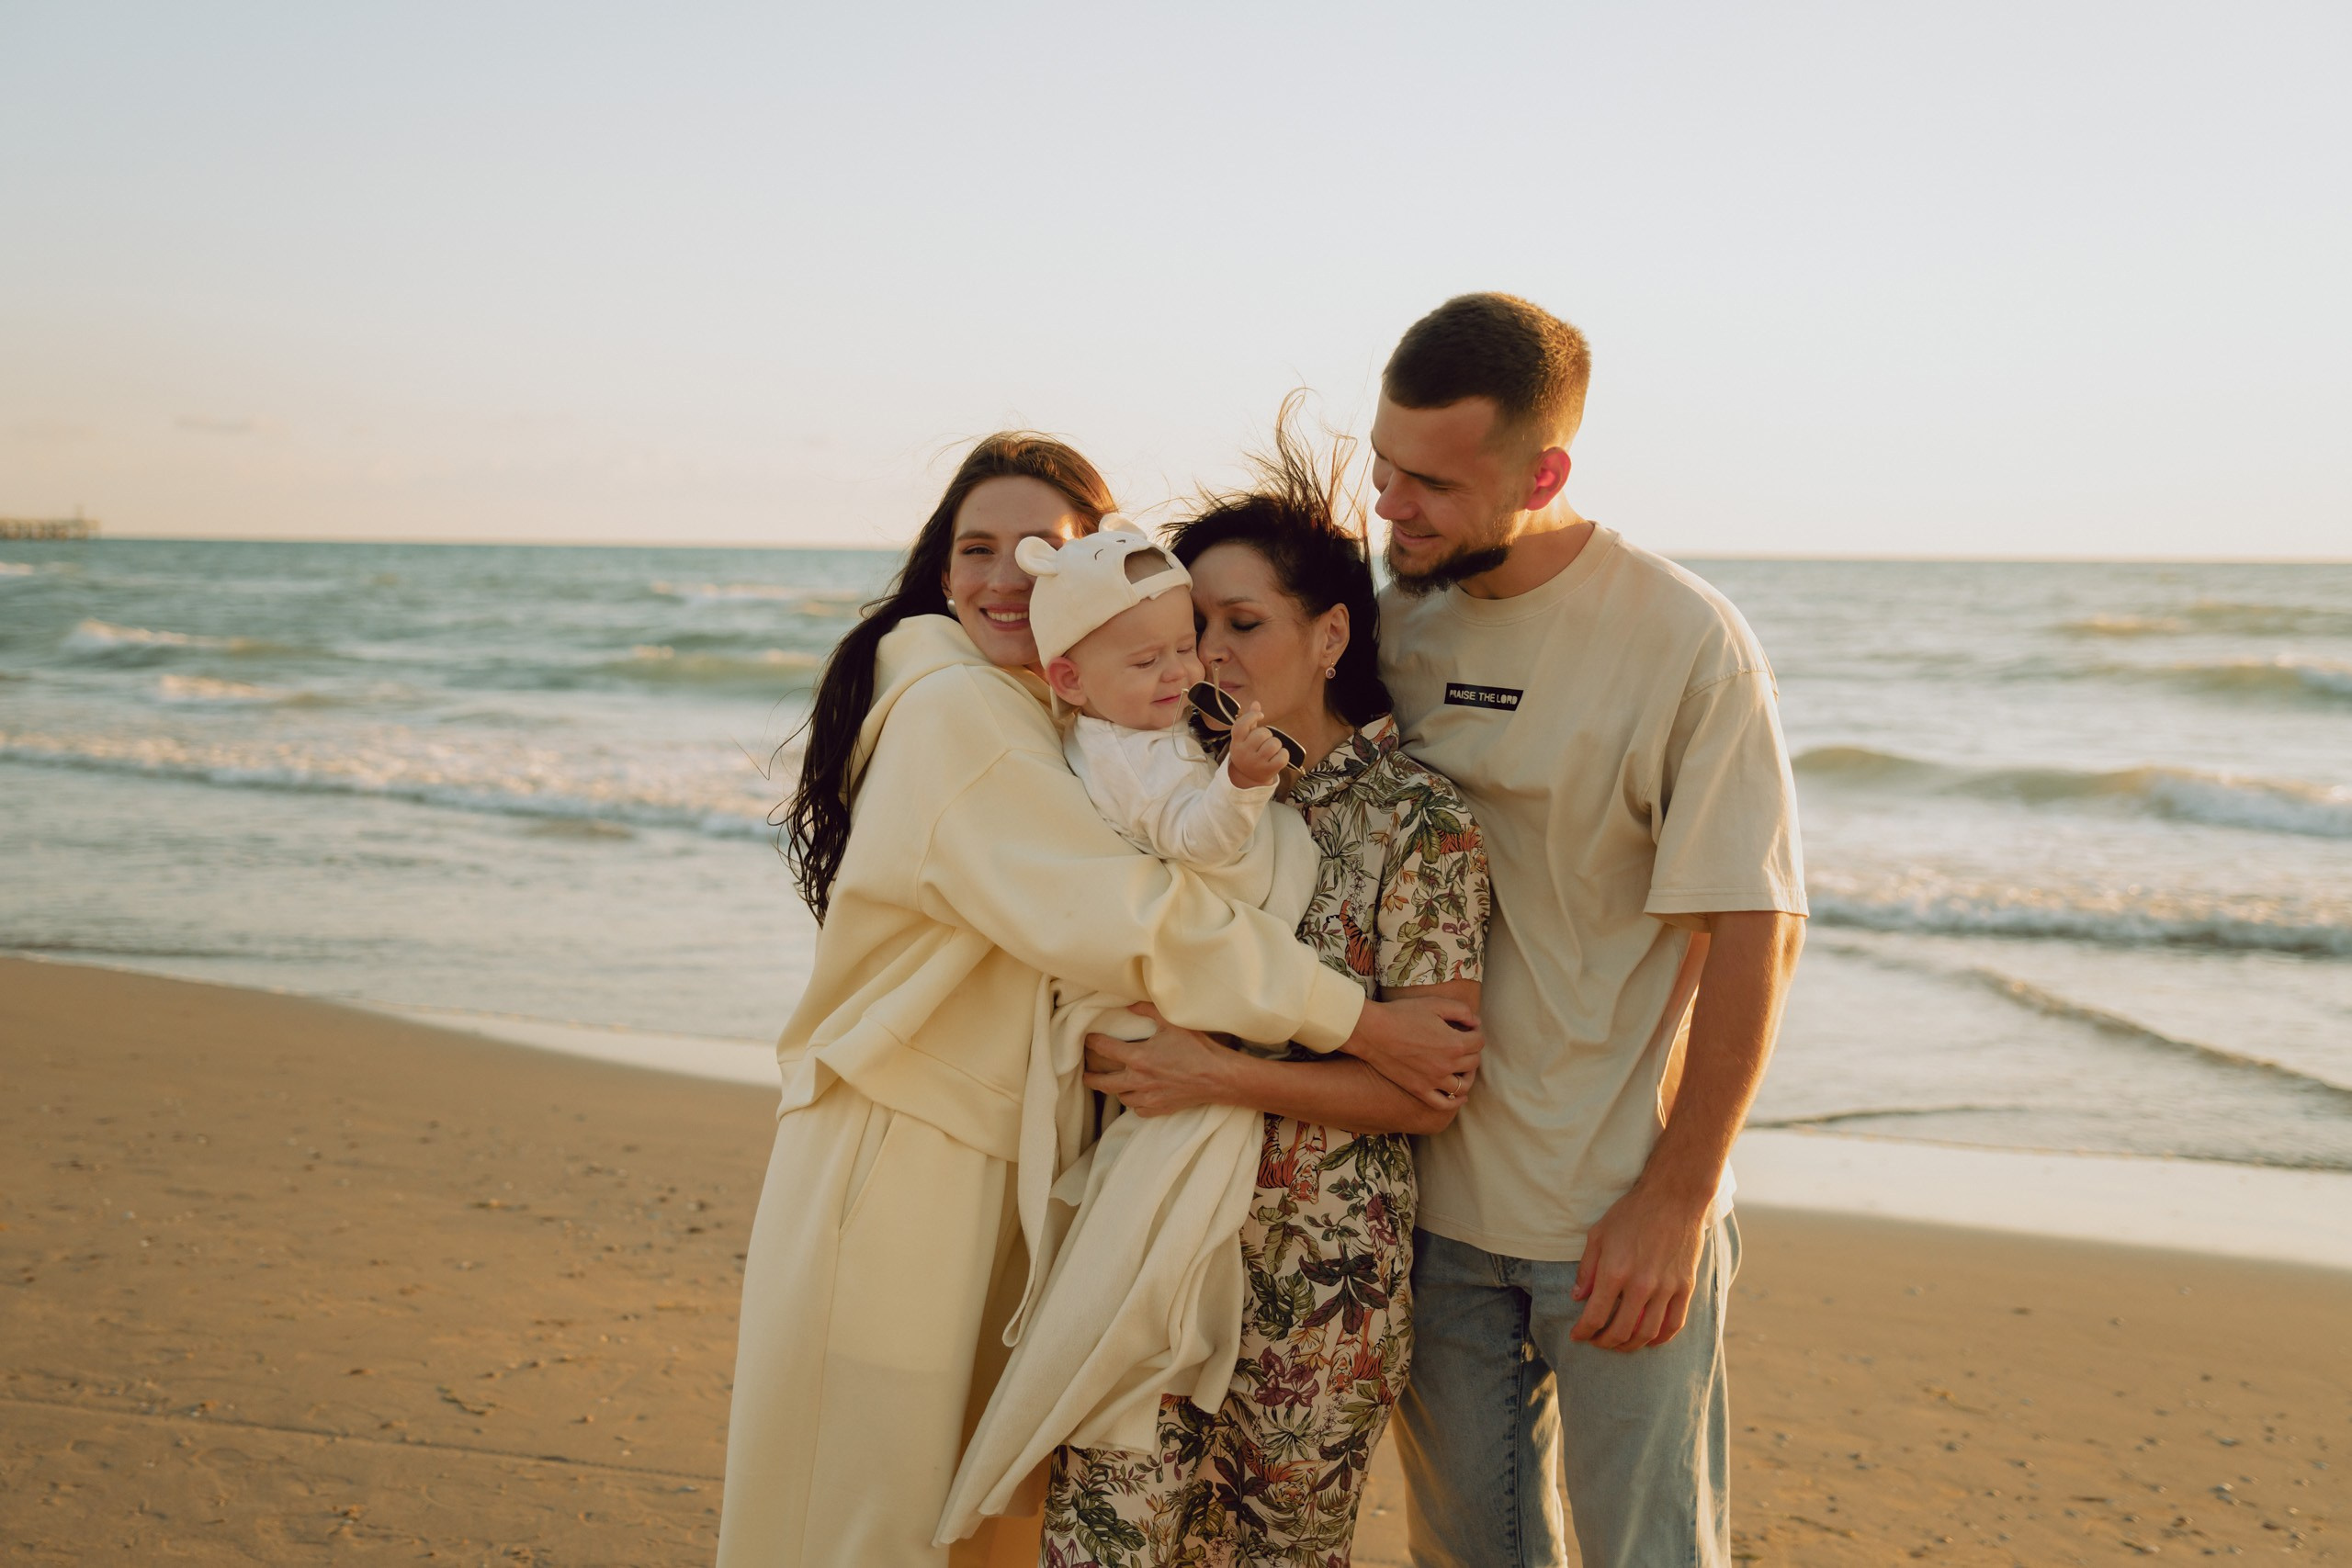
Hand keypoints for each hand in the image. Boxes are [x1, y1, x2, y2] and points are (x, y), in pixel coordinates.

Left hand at [1082, 1004, 1238, 1116]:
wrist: (1217, 1077)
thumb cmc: (1197, 1048)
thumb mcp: (1172, 1022)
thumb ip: (1147, 1011)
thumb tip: (1129, 1005)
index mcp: (1138, 1058)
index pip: (1105, 1050)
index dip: (1093, 1043)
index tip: (1088, 1040)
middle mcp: (1138, 1080)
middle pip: (1103, 1083)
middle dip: (1091, 1077)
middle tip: (1085, 1074)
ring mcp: (1148, 1097)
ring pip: (1121, 1097)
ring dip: (1115, 1090)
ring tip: (1113, 1084)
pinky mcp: (1159, 1108)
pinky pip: (1138, 1110)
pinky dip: (1134, 1103)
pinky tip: (1137, 1096)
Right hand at [1225, 705, 1286, 790]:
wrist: (1248, 777)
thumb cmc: (1249, 750)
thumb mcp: (1245, 736)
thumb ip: (1250, 720)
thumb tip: (1256, 703)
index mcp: (1236, 742)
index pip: (1241, 725)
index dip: (1253, 716)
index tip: (1261, 716)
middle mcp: (1244, 753)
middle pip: (1262, 733)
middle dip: (1268, 734)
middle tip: (1264, 741)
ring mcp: (1255, 763)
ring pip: (1274, 744)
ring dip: (1276, 744)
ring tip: (1271, 749)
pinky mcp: (1268, 771)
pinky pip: (1283, 756)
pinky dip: (1284, 754)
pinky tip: (1278, 756)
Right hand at [1342, 994, 1481, 1109]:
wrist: (1372, 1031)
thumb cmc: (1402, 1014)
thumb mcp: (1435, 1004)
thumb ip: (1461, 1010)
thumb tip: (1476, 1022)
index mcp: (1455, 1044)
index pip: (1479, 1042)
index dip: (1475, 1032)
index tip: (1468, 1028)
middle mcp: (1447, 1065)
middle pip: (1474, 1062)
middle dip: (1472, 1051)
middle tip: (1464, 1043)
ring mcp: (1433, 1081)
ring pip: (1463, 1085)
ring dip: (1468, 1075)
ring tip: (1463, 1067)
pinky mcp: (1419, 1090)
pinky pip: (1443, 1104)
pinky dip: (1455, 1102)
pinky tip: (1459, 1096)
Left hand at [1568, 1181, 1712, 1350]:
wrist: (1673, 1197)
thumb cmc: (1631, 1213)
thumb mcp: (1598, 1234)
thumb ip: (1587, 1269)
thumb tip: (1578, 1298)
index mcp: (1615, 1271)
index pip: (1595, 1316)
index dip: (1583, 1332)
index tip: (1577, 1336)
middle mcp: (1641, 1284)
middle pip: (1620, 1331)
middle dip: (1604, 1342)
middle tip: (1596, 1341)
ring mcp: (1666, 1287)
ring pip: (1647, 1333)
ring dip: (1630, 1345)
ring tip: (1619, 1344)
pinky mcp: (1685, 1286)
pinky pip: (1674, 1324)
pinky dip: (1660, 1338)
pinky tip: (1649, 1340)